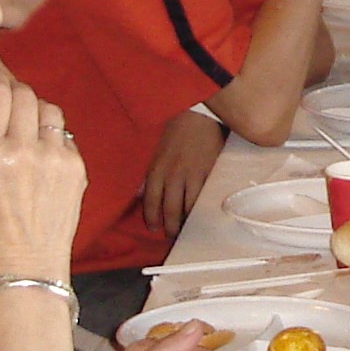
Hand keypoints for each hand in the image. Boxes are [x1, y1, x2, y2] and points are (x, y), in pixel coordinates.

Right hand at [0, 68, 84, 280]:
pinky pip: (65, 135)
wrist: (26, 267)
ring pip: (48, 109)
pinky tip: (44, 153)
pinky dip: (53, 137)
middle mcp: (22, 149)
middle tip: (6, 100)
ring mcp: (54, 157)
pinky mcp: (77, 167)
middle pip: (23, 93)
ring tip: (27, 126)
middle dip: (12, 92)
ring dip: (36, 111)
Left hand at [139, 109, 226, 237]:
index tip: (154, 227)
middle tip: (172, 235)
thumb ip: (150, 174)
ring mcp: (193, 175)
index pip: (151, 201)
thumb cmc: (176, 131)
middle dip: (170, 226)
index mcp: (157, 169)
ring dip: (188, 221)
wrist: (199, 116)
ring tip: (188, 228)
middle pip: (170, 209)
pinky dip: (203, 208)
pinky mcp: (209, 173)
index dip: (152, 218)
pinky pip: (205, 197)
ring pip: (189, 207)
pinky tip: (203, 214)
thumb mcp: (156, 151)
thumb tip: (139, 194)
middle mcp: (173, 175)